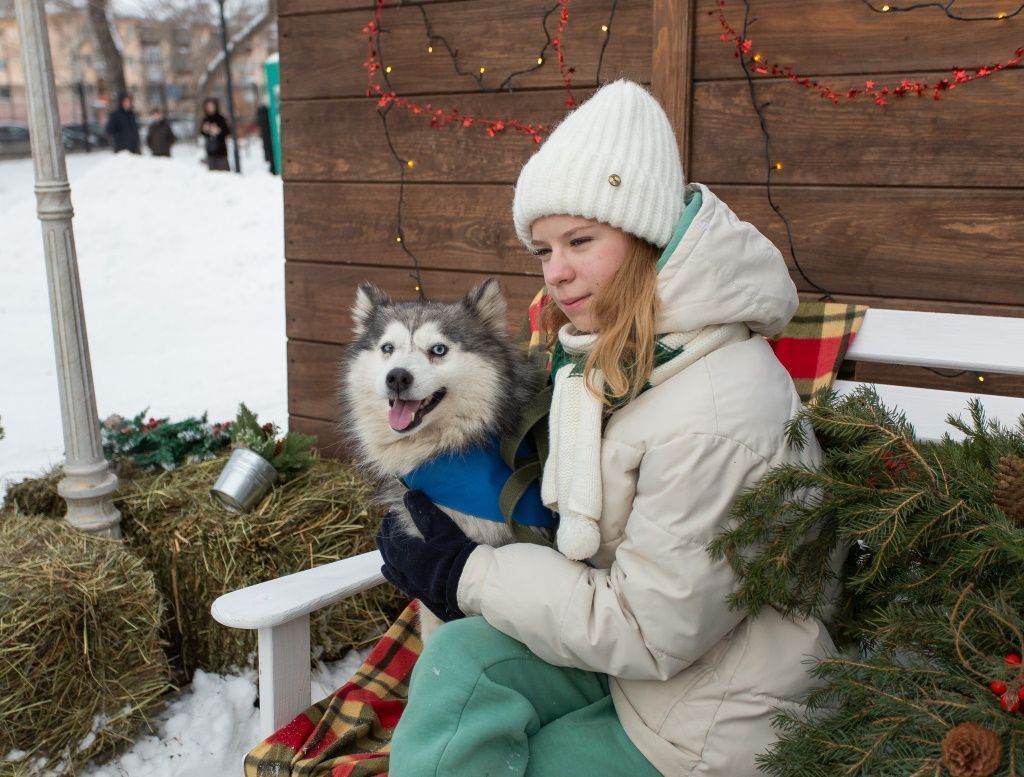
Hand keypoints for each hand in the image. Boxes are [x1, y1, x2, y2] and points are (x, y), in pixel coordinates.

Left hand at [375, 490, 476, 621]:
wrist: (469, 584)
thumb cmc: (456, 553)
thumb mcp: (442, 528)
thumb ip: (424, 511)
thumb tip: (409, 495)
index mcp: (408, 553)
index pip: (392, 536)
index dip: (390, 524)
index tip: (389, 515)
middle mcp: (405, 570)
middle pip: (389, 552)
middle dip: (385, 538)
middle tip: (384, 527)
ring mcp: (411, 583)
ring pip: (391, 567)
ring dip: (386, 554)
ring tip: (384, 546)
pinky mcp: (419, 593)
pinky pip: (398, 581)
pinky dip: (390, 572)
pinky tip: (388, 570)